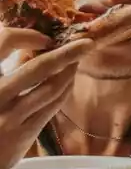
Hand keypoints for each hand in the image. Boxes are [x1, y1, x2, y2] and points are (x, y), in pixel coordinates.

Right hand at [0, 30, 92, 168]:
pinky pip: (52, 106)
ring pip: (51, 88)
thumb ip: (3, 67)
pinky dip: (64, 89)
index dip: (26, 36)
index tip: (43, 36)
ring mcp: (9, 116)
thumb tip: (31, 46)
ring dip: (70, 70)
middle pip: (38, 68)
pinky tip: (70, 79)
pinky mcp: (23, 133)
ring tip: (80, 57)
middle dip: (67, 53)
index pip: (3, 43)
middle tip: (85, 42)